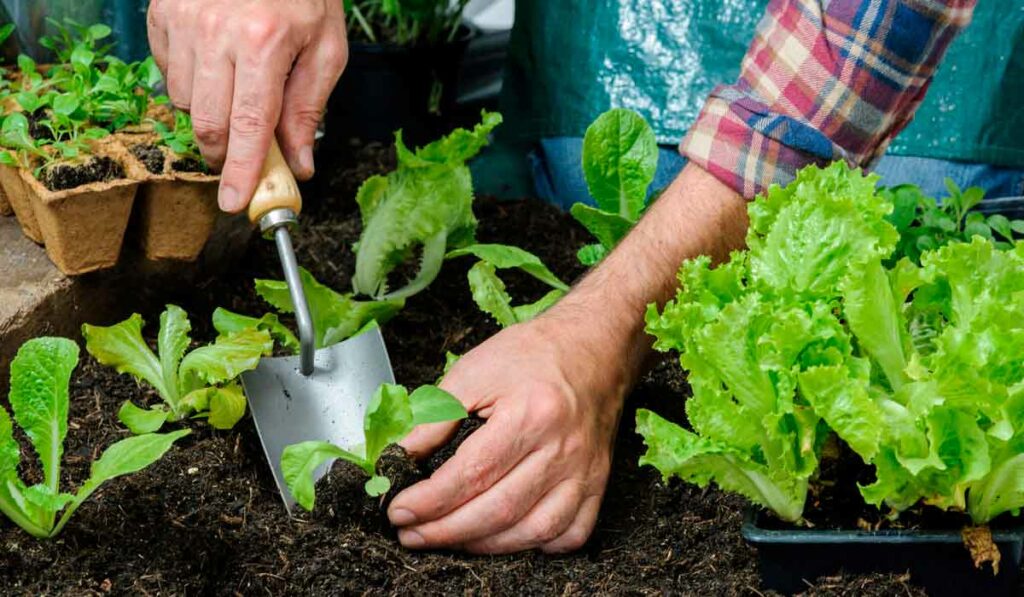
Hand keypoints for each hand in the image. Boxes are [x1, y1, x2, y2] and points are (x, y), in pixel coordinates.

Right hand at [147, 0, 348, 211]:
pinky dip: (191, 81)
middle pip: (207, 123)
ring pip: (183, 102)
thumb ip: (309, 108)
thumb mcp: (326, 47)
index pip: (248, 126)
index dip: (241, 171)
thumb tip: (300, 165)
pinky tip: (216, 62)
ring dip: (210, 113)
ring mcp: (182, 21)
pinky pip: (167, 71)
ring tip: (238, 87)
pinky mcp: (161, 13)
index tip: (234, 203)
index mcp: (263, 42)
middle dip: (224, 152)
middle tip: (242, 156)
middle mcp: (215, 32)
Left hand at [388, 316, 626, 553]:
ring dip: (484, 545)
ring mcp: (585, 471)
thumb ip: (434, 417)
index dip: (429, 501)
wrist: (593, 347)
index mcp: (531, 414)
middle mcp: (562, 448)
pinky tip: (506, 537)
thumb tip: (400, 456)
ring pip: (534, 531)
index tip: (399, 511)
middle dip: (446, 531)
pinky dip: (537, 546)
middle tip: (412, 534)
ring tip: (448, 538)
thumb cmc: (533, 355)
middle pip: (499, 510)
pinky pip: (571, 534)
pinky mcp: (598, 483)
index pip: (472, 474)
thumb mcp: (474, 371)